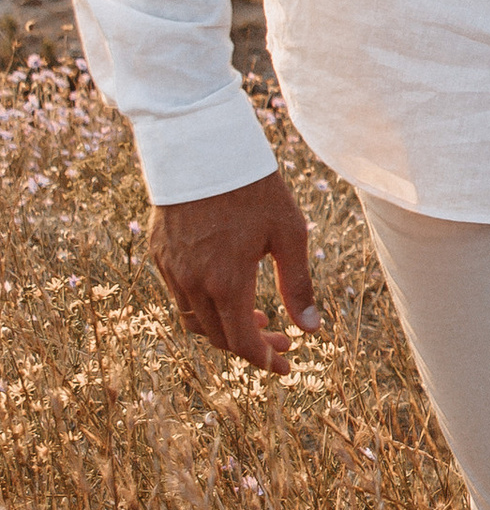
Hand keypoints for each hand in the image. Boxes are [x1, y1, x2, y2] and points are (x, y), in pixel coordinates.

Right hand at [147, 172, 319, 371]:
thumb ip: (298, 285)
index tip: (286, 364)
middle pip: (218, 337)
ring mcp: (170, 269)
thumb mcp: (289, 234)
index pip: (242, 343)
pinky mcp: (158, 253)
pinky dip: (203, 305)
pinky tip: (226, 289)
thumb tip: (310, 329)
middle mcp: (192, 283)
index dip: (265, 359)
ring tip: (256, 313)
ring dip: (224, 327)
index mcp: (226, 283)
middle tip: (281, 338)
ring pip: (194, 320)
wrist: (202, 146)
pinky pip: (178, 295)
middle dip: (251, 344)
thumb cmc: (254, 187)